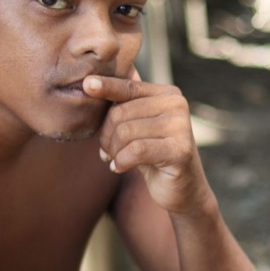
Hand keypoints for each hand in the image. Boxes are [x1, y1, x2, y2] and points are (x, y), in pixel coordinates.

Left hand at [83, 71, 213, 215]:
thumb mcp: (140, 127)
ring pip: (126, 132)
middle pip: (121, 113)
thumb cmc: (154, 156)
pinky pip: (136, 150)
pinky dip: (121, 161)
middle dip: (106, 136)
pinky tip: (118, 168)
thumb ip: (126, 105)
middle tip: (106, 152)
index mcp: (167, 94)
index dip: (106, 86)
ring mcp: (181, 126)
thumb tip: (94, 81)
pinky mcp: (180, 149)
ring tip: (114, 160)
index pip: (129, 87)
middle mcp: (177, 105)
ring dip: (113, 151)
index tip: (87, 85)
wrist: (183, 189)